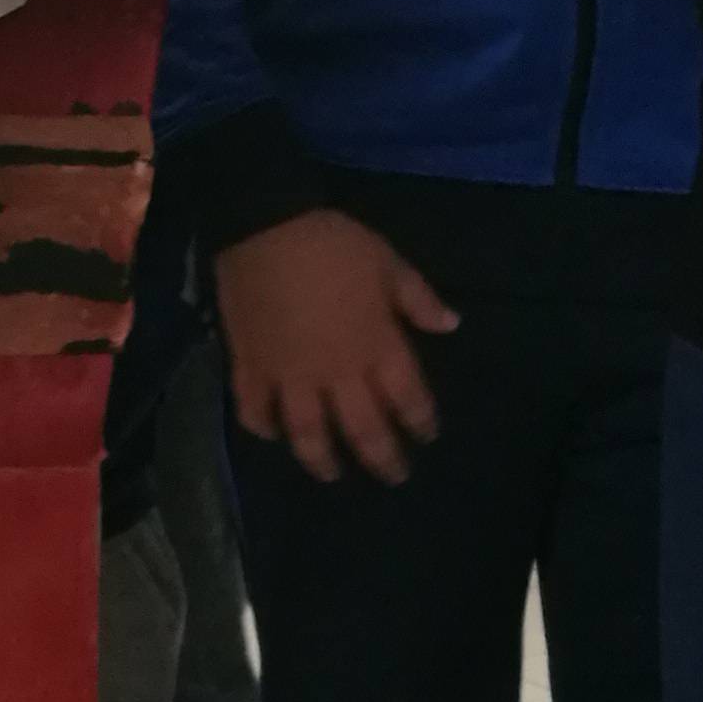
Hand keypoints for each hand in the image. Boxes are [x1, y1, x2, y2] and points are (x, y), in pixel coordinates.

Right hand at [214, 207, 458, 485]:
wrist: (263, 226)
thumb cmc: (334, 243)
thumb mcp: (388, 261)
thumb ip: (418, 299)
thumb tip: (451, 325)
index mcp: (376, 345)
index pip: (408, 399)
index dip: (421, 422)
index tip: (427, 435)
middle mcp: (337, 372)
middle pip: (363, 429)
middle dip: (383, 458)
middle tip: (393, 475)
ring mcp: (290, 376)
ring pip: (307, 434)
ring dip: (322, 460)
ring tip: (331, 473)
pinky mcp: (251, 368)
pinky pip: (254, 409)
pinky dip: (263, 427)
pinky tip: (271, 434)